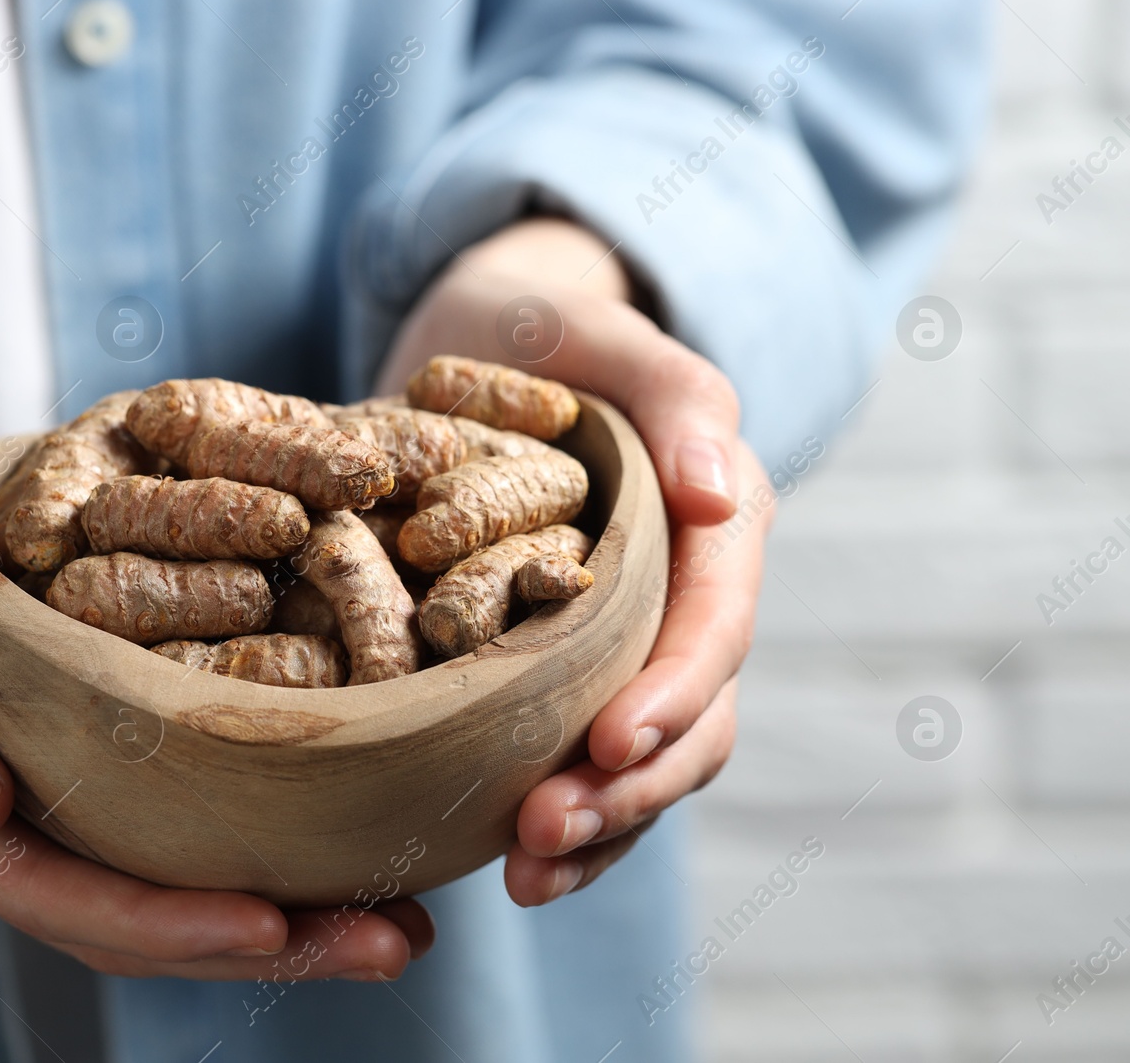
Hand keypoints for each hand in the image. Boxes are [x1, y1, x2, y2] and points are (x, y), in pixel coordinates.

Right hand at [0, 326, 432, 979]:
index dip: (157, 921)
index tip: (272, 926)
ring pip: (147, 874)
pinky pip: (153, 807)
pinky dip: (238, 828)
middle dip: (253, 941)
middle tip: (389, 946)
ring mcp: (10, 779)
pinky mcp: (56, 736)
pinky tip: (329, 825)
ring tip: (389, 920)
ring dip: (267, 905)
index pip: (40, 894)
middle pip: (116, 915)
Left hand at [379, 218, 772, 905]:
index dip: (672, 692)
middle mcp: (687, 596)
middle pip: (691, 718)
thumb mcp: (595, 332)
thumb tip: (720, 496)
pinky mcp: (575, 674)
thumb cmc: (539, 327)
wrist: (482, 345)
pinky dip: (563, 819)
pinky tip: (508, 864)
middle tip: (541, 836)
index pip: (714, 624)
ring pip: (647, 760)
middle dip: (627, 787)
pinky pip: (587, 763)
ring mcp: (635, 645)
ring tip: (525, 876)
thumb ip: (674, 395)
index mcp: (712, 524)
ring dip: (599, 828)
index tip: (606, 742)